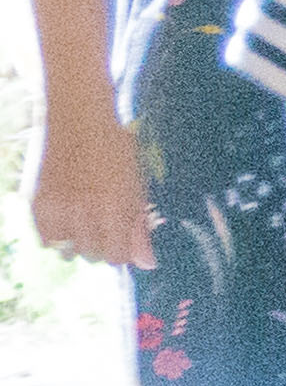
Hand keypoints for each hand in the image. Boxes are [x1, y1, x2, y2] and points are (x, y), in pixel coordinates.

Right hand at [26, 106, 151, 271]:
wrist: (80, 120)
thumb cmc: (118, 151)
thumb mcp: (138, 186)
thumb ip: (140, 228)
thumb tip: (148, 265)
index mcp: (116, 207)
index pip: (117, 257)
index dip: (123, 252)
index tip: (124, 240)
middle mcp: (85, 212)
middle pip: (92, 256)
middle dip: (102, 247)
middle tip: (104, 226)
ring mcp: (59, 208)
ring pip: (68, 251)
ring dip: (78, 243)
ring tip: (85, 223)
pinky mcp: (38, 203)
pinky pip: (46, 240)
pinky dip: (56, 236)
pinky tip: (67, 221)